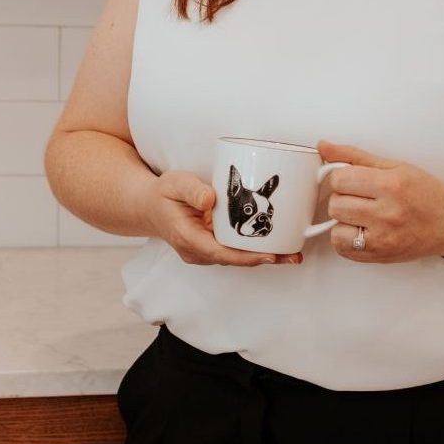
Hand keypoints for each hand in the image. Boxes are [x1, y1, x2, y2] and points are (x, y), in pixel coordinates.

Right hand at [141, 169, 302, 267]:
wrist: (149, 206)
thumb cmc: (164, 194)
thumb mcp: (175, 184)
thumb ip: (192, 190)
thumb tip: (210, 199)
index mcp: (188, 238)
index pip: (221, 253)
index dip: (247, 256)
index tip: (270, 256)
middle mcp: (197, 250)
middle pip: (234, 260)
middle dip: (264, 259)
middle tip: (293, 256)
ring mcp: (204, 251)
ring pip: (237, 258)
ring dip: (263, 256)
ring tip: (292, 252)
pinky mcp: (212, 245)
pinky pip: (235, 250)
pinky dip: (255, 249)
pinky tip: (276, 244)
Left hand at [317, 140, 443, 262]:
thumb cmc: (427, 193)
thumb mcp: (395, 166)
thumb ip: (355, 157)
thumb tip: (324, 146)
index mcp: (391, 185)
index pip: (339, 179)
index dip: (341, 177)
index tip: (353, 179)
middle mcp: (387, 213)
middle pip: (335, 204)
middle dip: (343, 197)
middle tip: (361, 196)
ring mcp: (383, 239)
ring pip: (335, 228)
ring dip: (344, 220)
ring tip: (363, 213)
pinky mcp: (379, 256)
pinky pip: (342, 248)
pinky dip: (346, 239)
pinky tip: (363, 229)